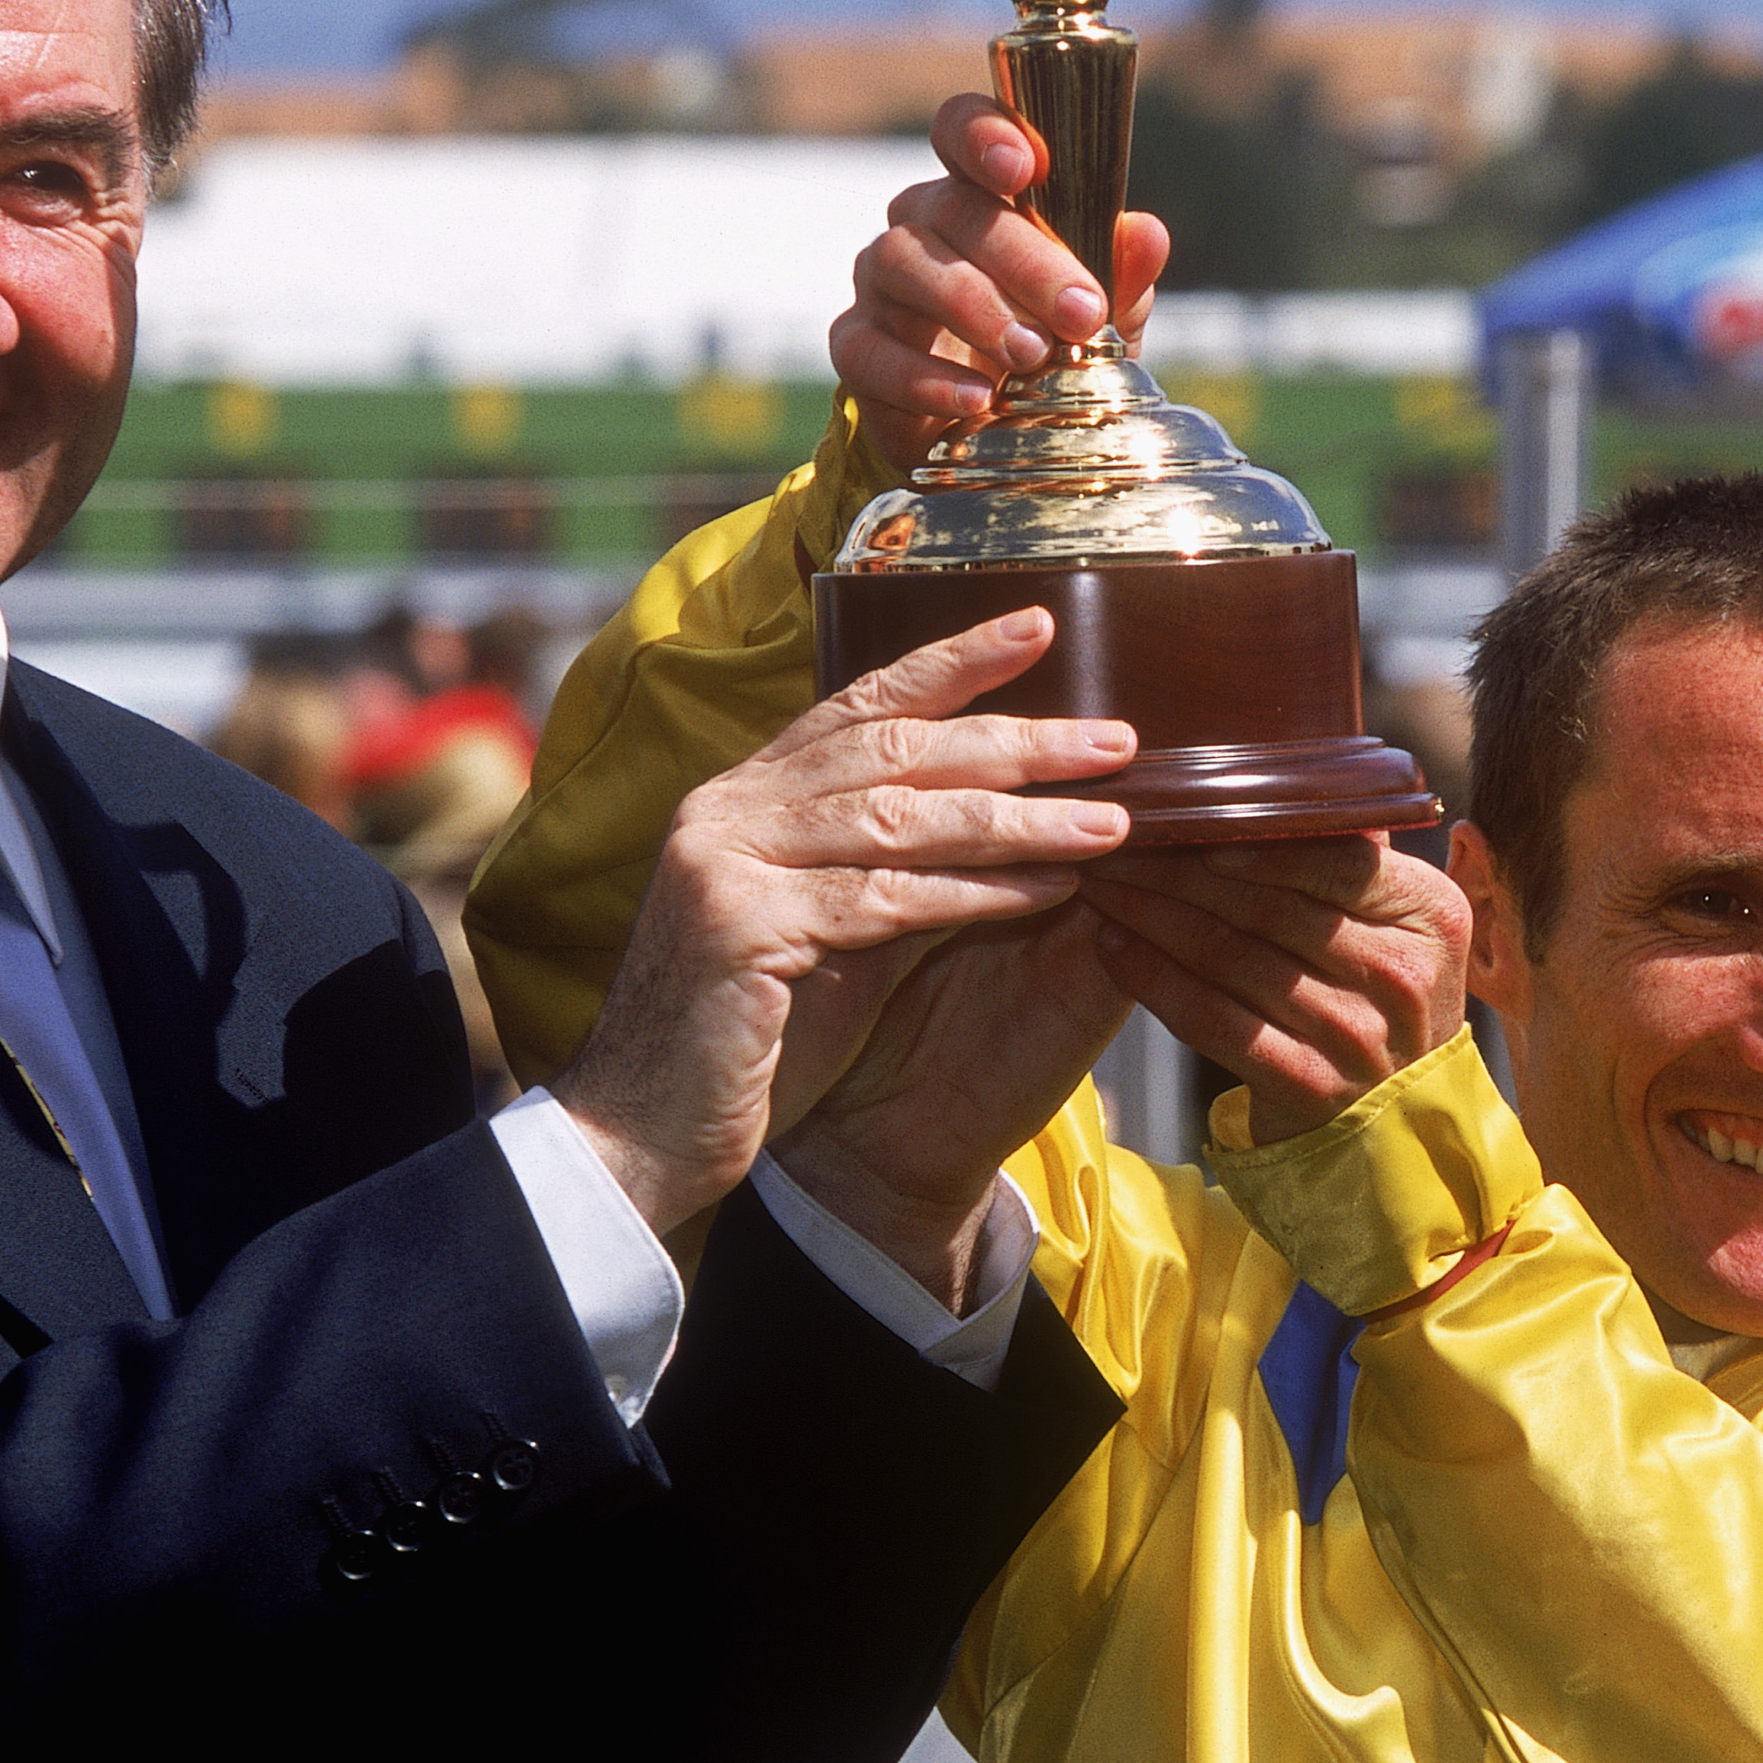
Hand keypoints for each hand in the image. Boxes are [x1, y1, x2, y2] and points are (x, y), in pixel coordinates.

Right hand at [553, 612, 1132, 1232]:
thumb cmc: (748, 1044)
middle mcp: (728, 811)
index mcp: (743, 796)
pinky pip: (883, 899)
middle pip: (892, 750)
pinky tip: (1049, 893)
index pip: (860, 706)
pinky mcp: (741, 928)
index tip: (1038, 626)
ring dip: (1017, 820)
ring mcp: (726, 862)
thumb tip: (1013, 819)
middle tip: (1118, 740)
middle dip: (1014, 738)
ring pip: (897, 819)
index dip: (952, 662)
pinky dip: (975, 895)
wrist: (644, 1136)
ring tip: (1110, 822)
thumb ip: (895, 869)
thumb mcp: (831, 935)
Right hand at [833, 94, 1175, 470]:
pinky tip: (977, 398)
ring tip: (1032, 354)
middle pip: (951, 208)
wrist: (996, 439)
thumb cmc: (1050, 354)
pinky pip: (870, 350)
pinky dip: (924, 377)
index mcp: (978, 196)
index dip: (982, 134)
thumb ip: (1120, 276)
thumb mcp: (1101, 321)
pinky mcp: (855, 350)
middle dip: (1022, 257)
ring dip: (974, 307)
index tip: (1025, 167)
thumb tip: (1146, 233)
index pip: (959, 131)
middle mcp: (920, 227)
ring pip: (904, 264)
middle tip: (1081, 312)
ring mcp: (879, 286)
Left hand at [1079, 838, 1468, 1144]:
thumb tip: (1270, 781)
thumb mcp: (1401, 925)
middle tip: (1113, 840)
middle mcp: (1401, 975)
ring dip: (1151, 916)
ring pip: (1230, 958)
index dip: (1251, 839)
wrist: (1397, 1120)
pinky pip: (1212, 1020)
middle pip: (1269, 907)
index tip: (1182, 817)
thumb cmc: (1382, 997)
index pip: (1333, 860)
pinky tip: (1113, 947)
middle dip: (1177, 869)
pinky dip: (1155, 980)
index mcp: (1431, 915)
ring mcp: (1356, 1035)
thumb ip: (1354, 863)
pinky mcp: (1308, 1085)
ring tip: (1100, 883)